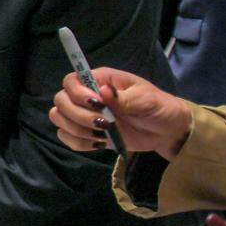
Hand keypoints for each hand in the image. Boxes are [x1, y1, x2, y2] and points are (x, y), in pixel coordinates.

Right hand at [49, 67, 192, 159]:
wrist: (166, 131)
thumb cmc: (158, 107)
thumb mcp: (146, 100)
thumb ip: (124, 98)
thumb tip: (105, 91)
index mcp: (99, 81)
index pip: (70, 81)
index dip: (77, 93)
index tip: (98, 104)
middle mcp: (86, 96)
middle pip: (61, 101)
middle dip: (78, 115)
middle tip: (105, 123)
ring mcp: (84, 115)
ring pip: (59, 119)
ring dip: (77, 130)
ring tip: (102, 134)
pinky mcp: (86, 133)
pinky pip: (66, 138)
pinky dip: (78, 143)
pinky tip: (98, 143)